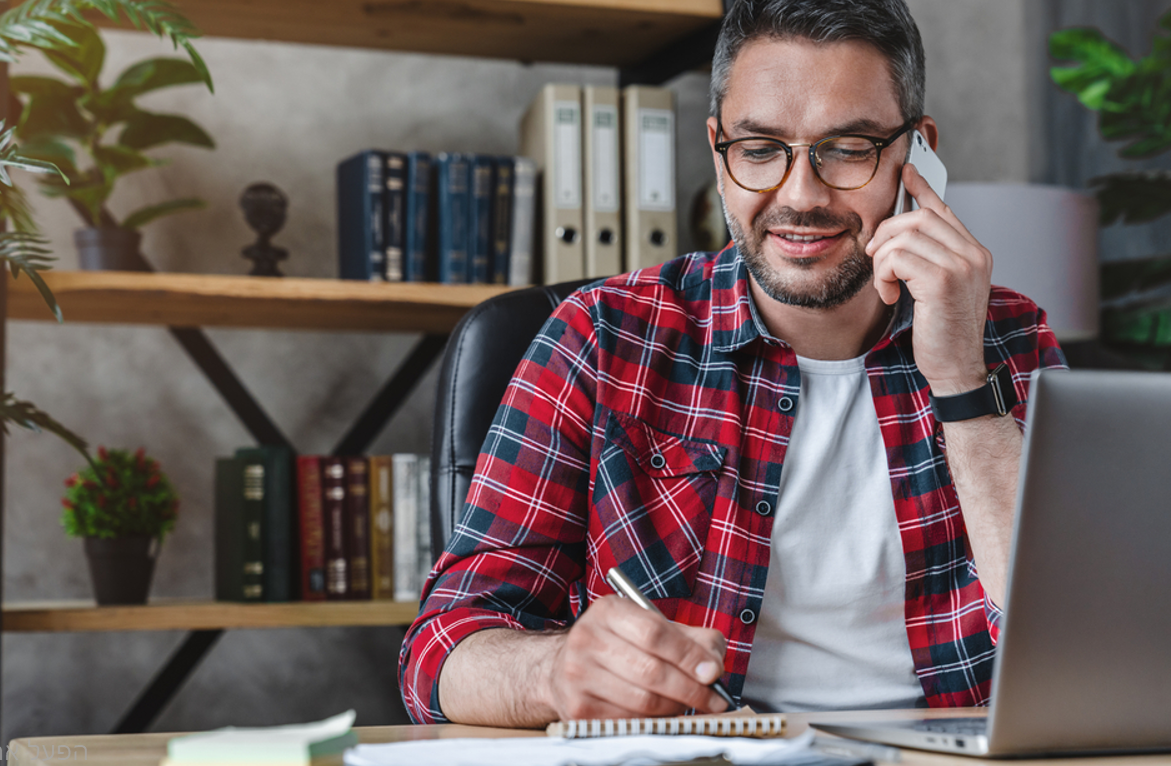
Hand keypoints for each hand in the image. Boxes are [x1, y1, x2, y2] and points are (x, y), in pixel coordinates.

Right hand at [543, 595, 728, 720]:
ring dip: (675, 707)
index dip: (689, 655)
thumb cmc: (620, 645)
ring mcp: (578, 675)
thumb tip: (714, 666)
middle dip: (691, 689)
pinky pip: (629, 720)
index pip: (655, 633)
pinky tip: (661, 712)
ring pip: (643, 701)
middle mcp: (587, 638)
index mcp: (608, 611)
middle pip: (651, 671)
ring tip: (688, 704)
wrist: (566, 665)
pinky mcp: (578, 708)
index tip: (714, 673)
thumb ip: (691, 638)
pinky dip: (653, 720)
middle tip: (714, 700)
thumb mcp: (651, 626)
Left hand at [866, 164, 990, 394]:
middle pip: (917, 218)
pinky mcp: (943, 280)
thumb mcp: (937, 290)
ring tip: (887, 286)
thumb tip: (898, 234)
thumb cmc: (944, 334)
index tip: (906, 174)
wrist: (956, 369)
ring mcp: (962, 265)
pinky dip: (884, 275)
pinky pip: (897, 257)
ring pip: (903, 236)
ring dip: (882, 261)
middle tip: (875, 258)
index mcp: (975, 254)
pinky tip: (891, 295)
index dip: (921, 190)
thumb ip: (927, 259)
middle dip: (886, 235)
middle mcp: (974, 255)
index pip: (943, 211)